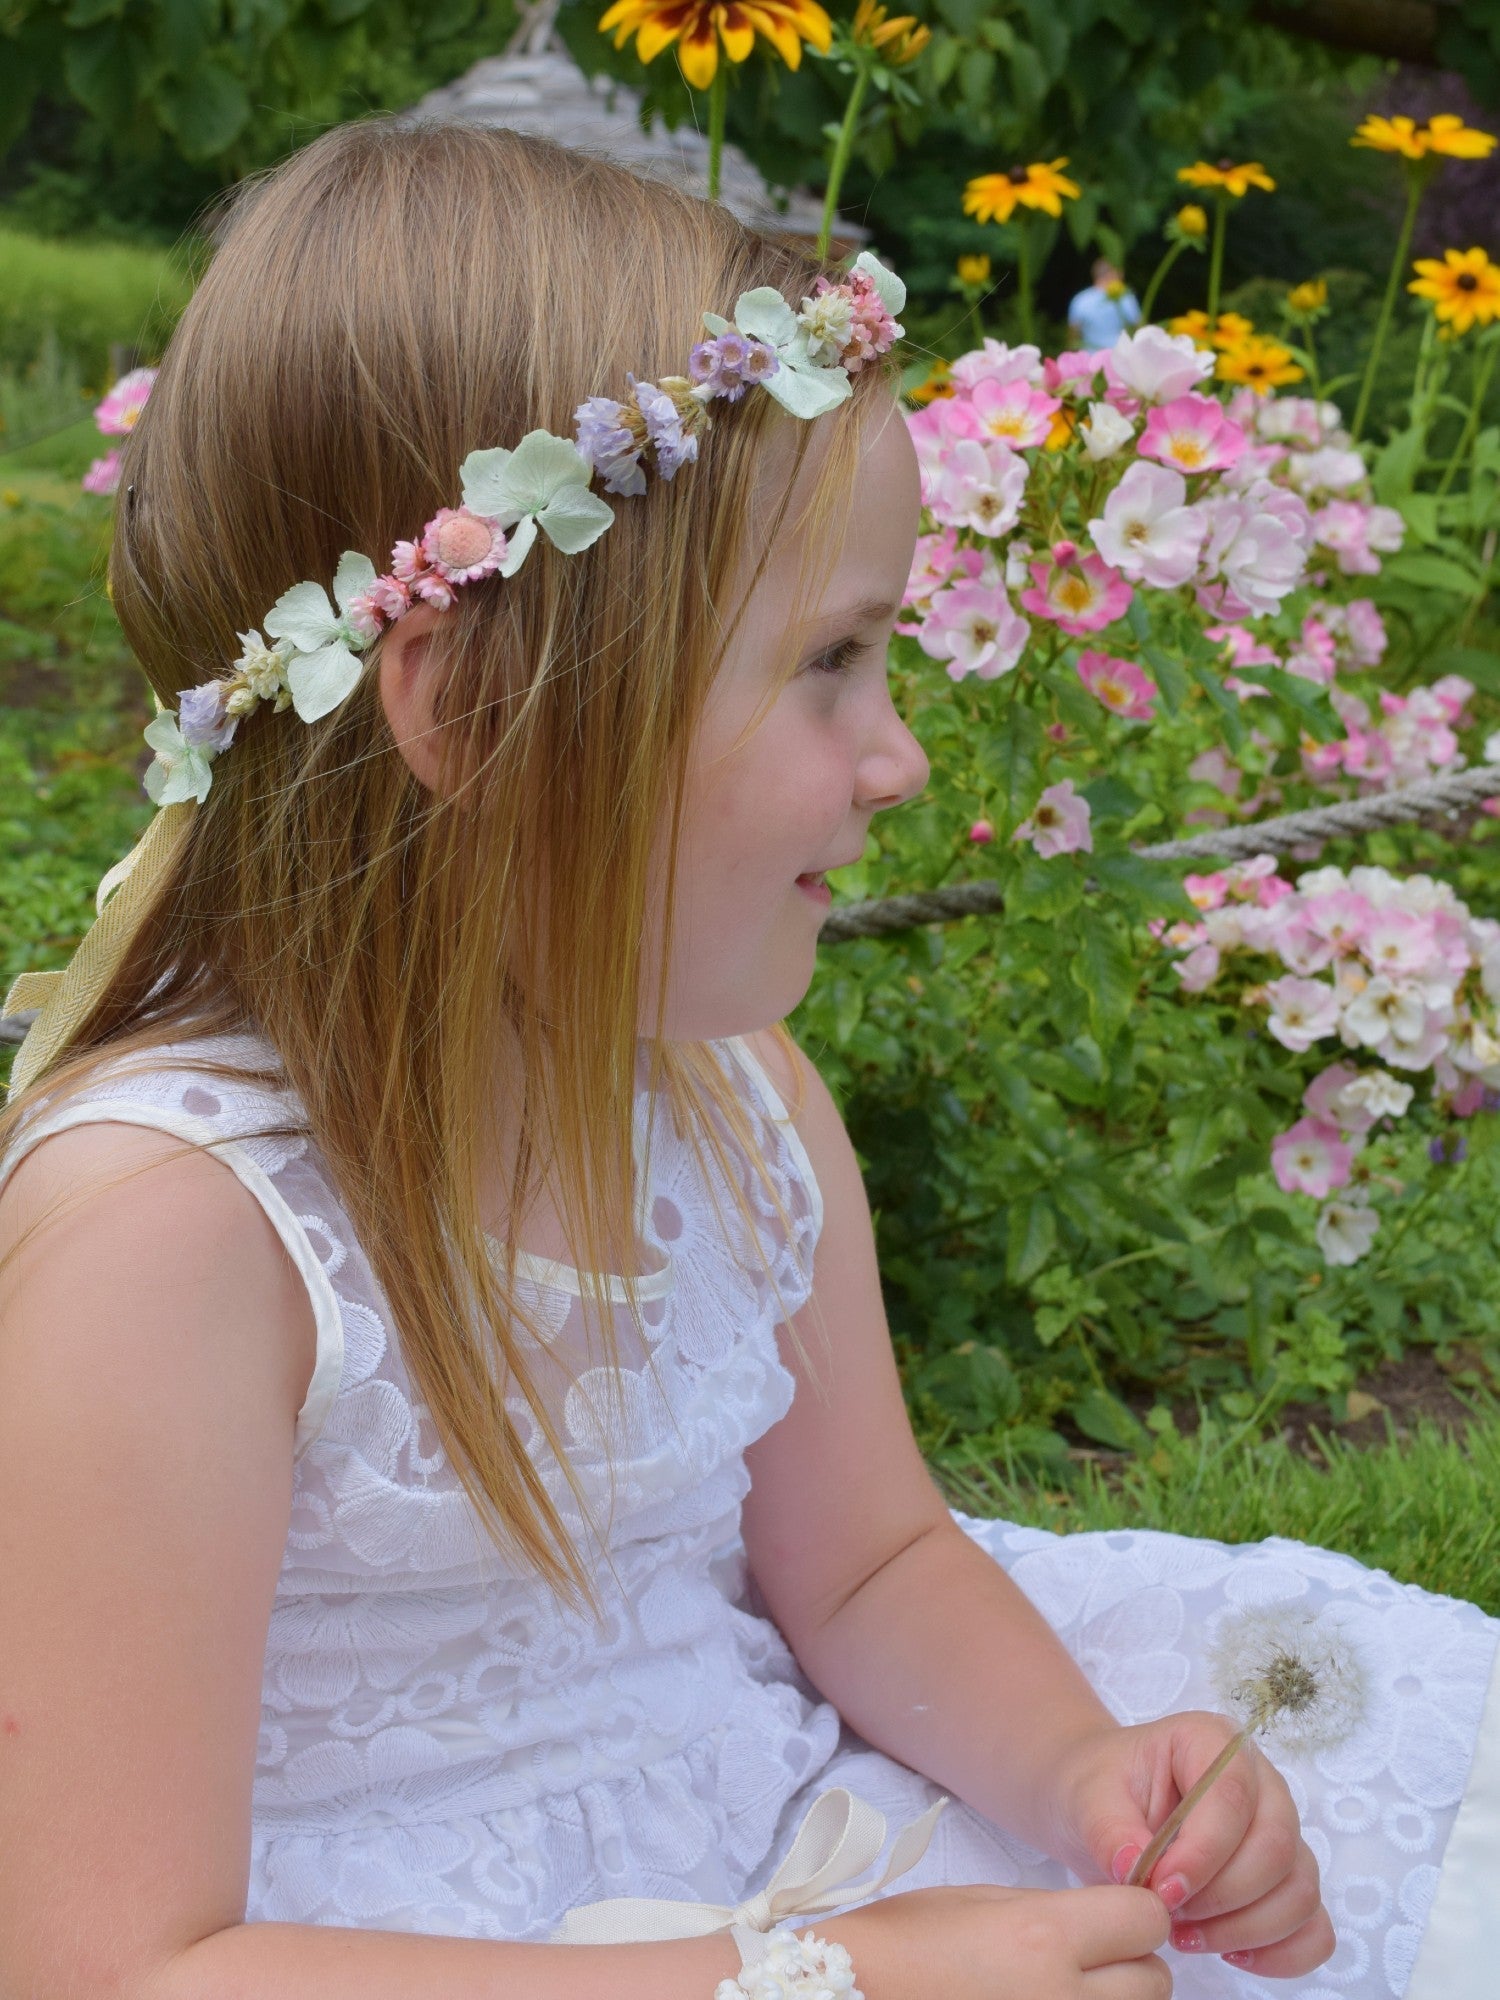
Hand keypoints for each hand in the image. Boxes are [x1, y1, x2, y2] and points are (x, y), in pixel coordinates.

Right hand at [833, 1880, 1170, 1999]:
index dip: (1134, 1911)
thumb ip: (1053, 1910)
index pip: (1147, 1919)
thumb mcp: (979, 1902)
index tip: (1114, 1914)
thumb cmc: (904, 1946)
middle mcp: (1063, 1998)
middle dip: (1130, 1963)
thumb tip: (1105, 1923)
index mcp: (1045, 1936)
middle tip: (1087, 1959)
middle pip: (1156, 1981)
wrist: (850, 1997)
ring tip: (1061, 1987)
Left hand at [1046, 1712, 1334, 1978]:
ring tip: (1185, 1933)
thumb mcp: (1088, 1798)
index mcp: (1212, 1741)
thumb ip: (1110, 1830)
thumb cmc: (1100, 1790)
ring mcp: (1281, 1831)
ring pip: (1298, 1891)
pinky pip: (1314, 1927)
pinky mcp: (1286, 1880)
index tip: (1160, 1889)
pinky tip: (1230, 1953)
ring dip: (1245, 1928)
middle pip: (1275, 1847)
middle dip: (1221, 1896)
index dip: (1202, 1853)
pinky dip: (1282, 1953)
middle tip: (1168, 1912)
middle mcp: (1261, 1781)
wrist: (1103, 1808)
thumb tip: (1134, 1867)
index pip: (1232, 1796)